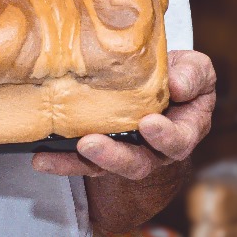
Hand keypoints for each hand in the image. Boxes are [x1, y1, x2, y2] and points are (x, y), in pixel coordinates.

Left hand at [31, 50, 215, 180]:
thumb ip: (193, 75)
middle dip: (115, 157)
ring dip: (85, 161)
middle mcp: (154, 150)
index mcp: (184, 130)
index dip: (165, 136)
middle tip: (92, 144)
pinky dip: (62, 161)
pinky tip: (42, 158)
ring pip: (106, 167)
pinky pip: (80, 161)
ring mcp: (124, 151)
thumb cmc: (178, 74)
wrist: (155, 82)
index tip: (148, 124)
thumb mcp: (194, 69)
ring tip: (68, 148)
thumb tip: (177, 84)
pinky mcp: (98, 151)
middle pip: (137, 163)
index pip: (178, 141)